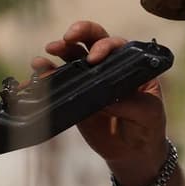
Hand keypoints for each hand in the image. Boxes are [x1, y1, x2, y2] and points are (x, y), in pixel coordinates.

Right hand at [33, 21, 168, 173]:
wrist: (133, 152)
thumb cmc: (148, 127)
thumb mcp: (148, 114)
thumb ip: (130, 103)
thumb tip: (106, 98)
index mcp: (131, 65)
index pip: (116, 46)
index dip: (103, 46)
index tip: (94, 58)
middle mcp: (109, 67)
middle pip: (92, 40)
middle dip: (79, 33)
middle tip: (67, 38)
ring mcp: (91, 81)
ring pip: (73, 57)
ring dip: (59, 51)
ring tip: (45, 55)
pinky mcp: (76, 96)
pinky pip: (60, 83)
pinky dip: (46, 78)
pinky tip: (35, 76)